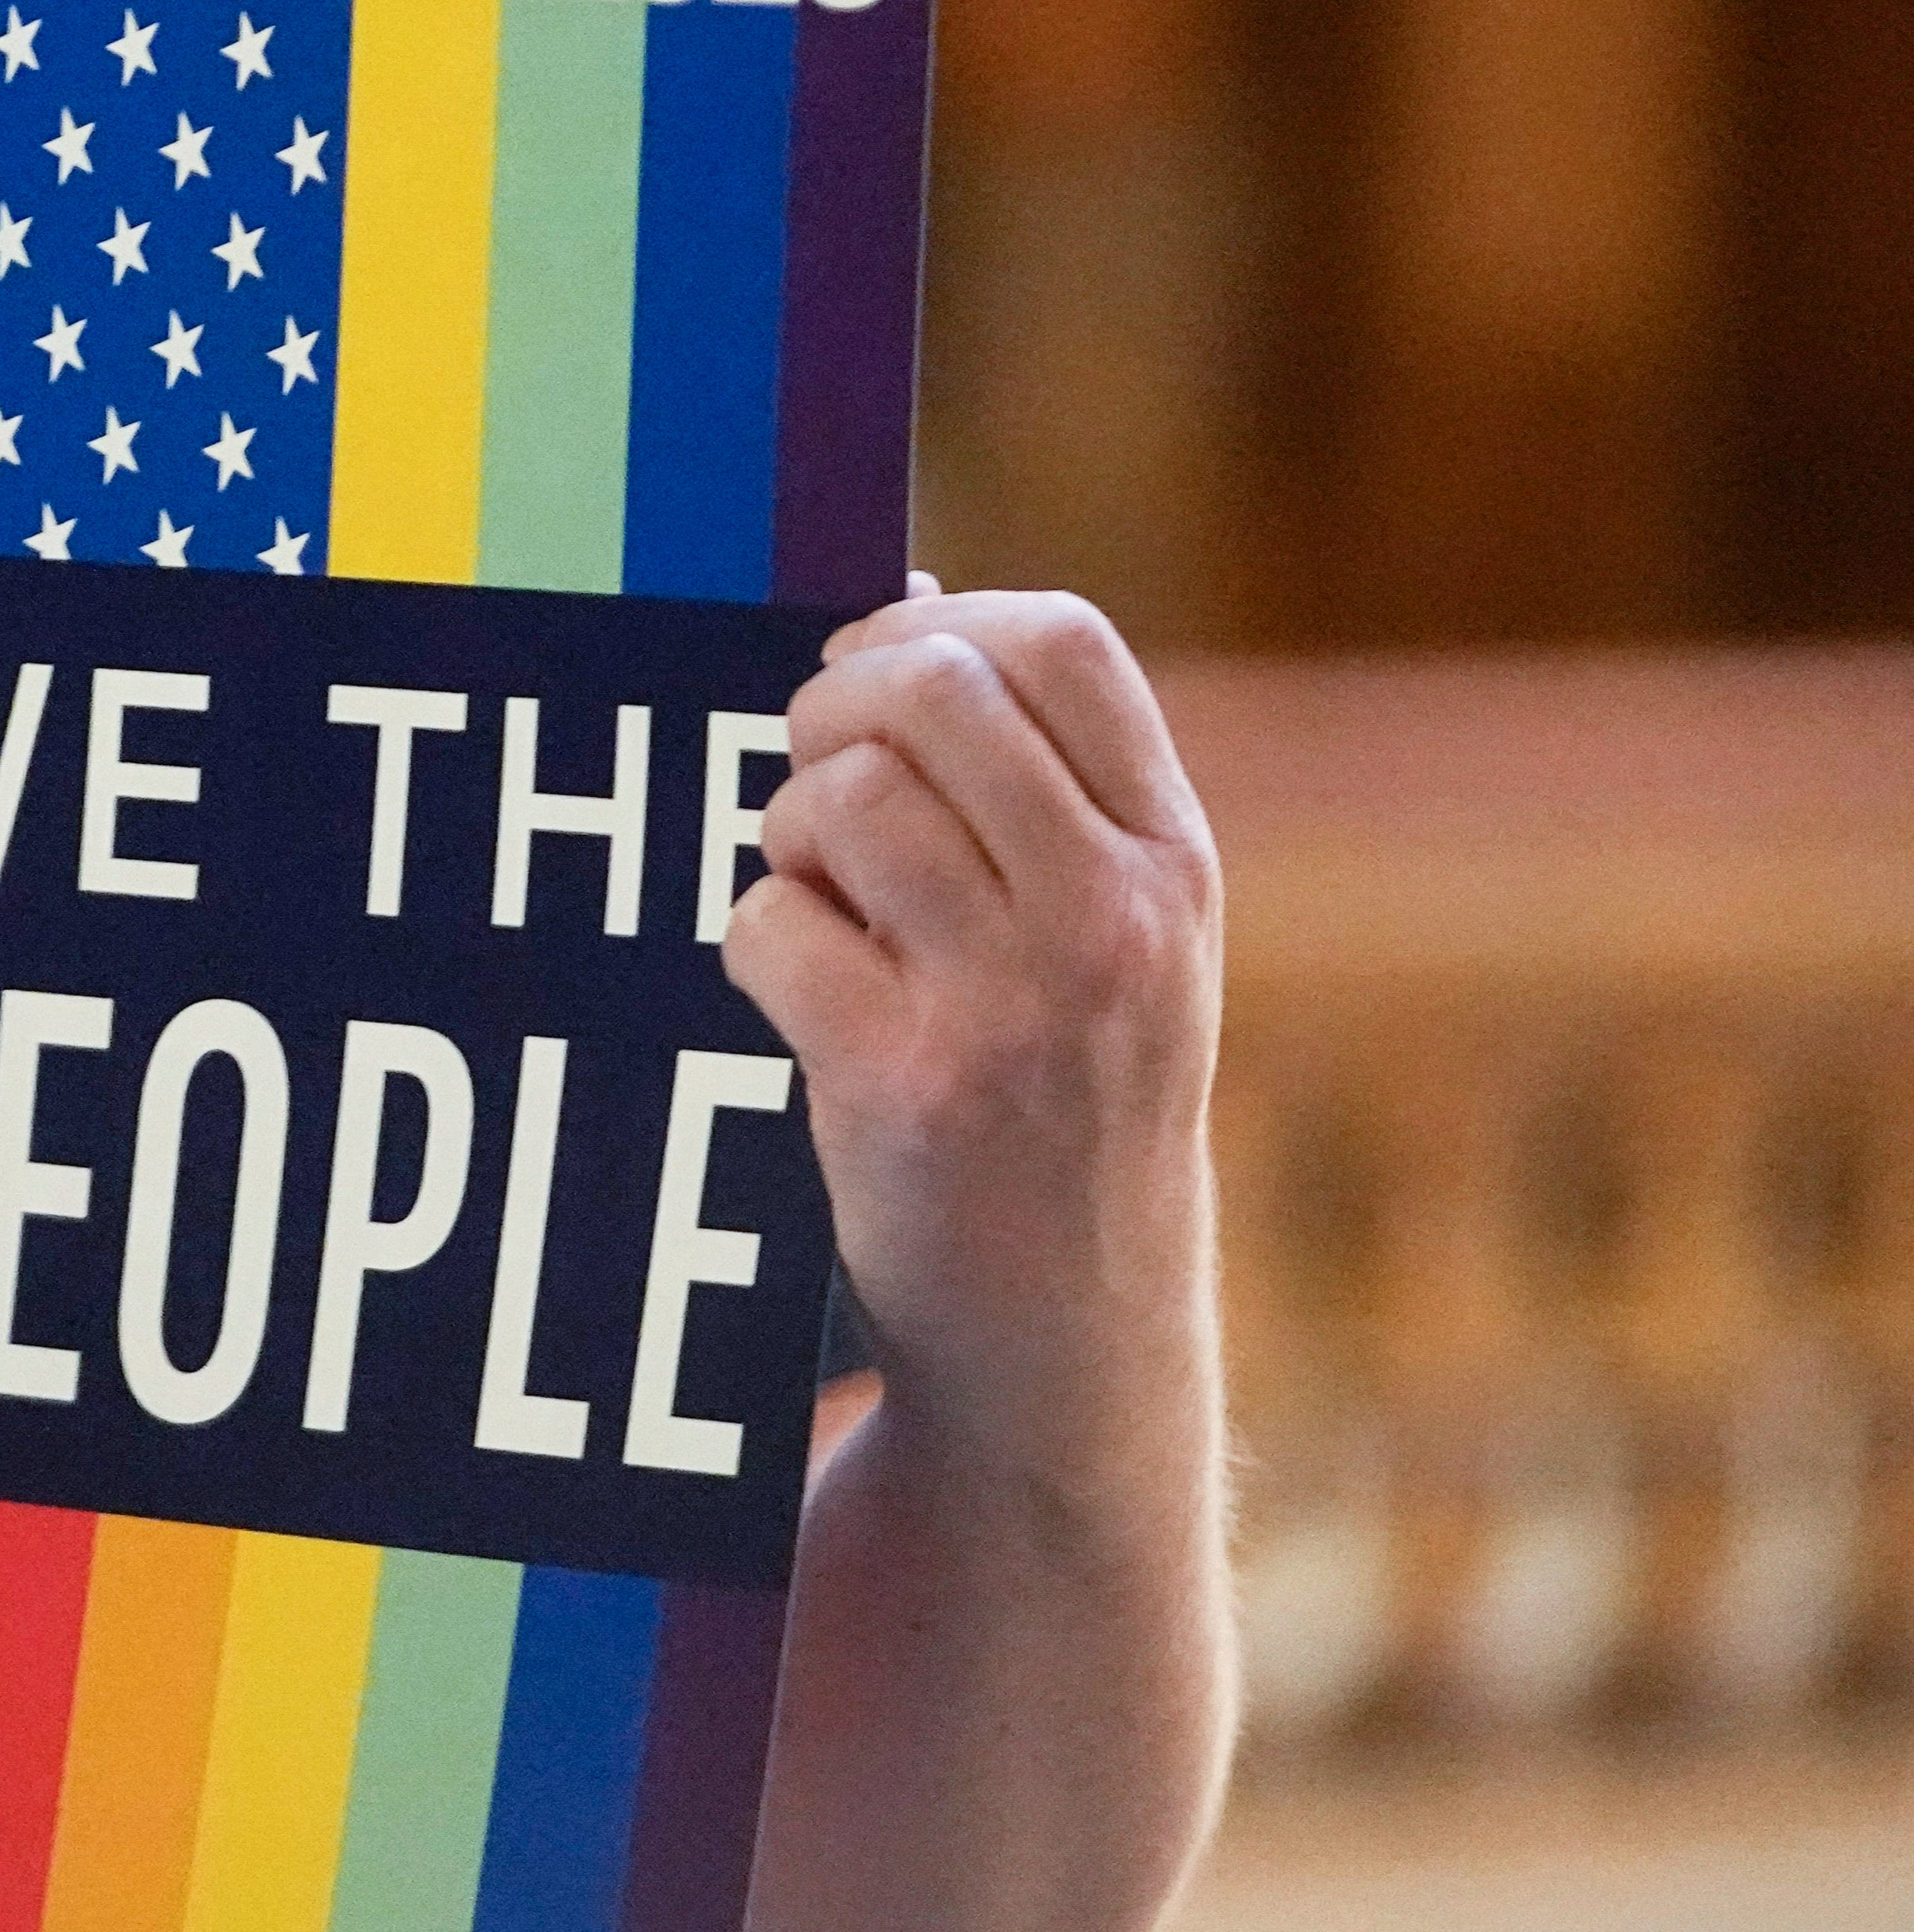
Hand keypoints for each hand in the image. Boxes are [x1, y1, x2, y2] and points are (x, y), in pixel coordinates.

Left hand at [723, 582, 1223, 1437]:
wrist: (1072, 1336)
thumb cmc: (1068, 1097)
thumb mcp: (1117, 933)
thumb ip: (1036, 779)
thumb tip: (908, 595)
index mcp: (1175, 861)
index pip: (1062, 641)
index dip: (934, 627)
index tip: (876, 675)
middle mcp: (1116, 919)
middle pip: (929, 692)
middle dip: (832, 713)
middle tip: (813, 784)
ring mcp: (1016, 1003)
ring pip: (838, 800)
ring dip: (788, 837)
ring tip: (825, 909)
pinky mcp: (905, 1084)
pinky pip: (766, 924)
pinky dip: (756, 948)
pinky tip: (808, 1007)